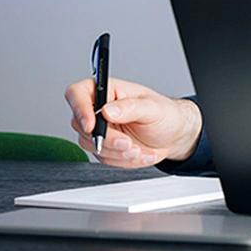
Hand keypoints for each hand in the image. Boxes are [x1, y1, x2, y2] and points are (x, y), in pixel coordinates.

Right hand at [64, 76, 202, 168]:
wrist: (172, 135)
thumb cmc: (164, 114)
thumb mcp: (153, 108)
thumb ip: (130, 107)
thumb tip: (108, 110)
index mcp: (108, 90)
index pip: (77, 93)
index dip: (79, 109)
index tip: (91, 126)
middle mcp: (99, 109)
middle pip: (82, 125)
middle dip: (107, 139)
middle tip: (128, 143)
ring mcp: (99, 130)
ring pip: (91, 145)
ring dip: (117, 152)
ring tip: (139, 148)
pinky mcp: (104, 147)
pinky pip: (104, 158)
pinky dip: (124, 160)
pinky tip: (140, 152)